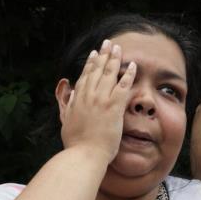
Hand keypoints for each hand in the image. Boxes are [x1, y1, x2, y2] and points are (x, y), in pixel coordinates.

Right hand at [60, 39, 136, 163]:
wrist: (84, 155)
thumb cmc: (76, 145)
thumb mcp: (67, 123)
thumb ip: (69, 107)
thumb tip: (71, 96)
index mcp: (77, 100)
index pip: (84, 77)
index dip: (90, 64)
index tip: (94, 54)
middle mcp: (88, 96)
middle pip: (96, 70)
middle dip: (102, 55)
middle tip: (107, 43)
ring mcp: (100, 100)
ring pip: (108, 74)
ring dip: (114, 59)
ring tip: (118, 48)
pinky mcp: (113, 107)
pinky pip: (123, 86)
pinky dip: (128, 74)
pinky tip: (133, 65)